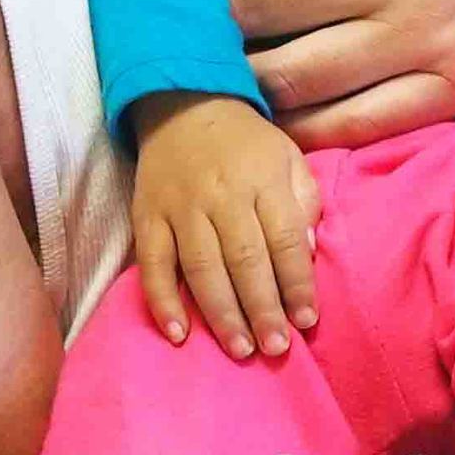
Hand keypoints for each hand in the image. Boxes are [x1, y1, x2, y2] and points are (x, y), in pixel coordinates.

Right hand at [130, 92, 321, 360]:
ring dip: (222, 314)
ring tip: (240, 350)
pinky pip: (152, 264)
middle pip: (245, 259)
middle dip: (263, 309)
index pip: (285, 239)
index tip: (307, 321)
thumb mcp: (288, 158)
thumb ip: (304, 202)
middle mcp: (221, 195)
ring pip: (201, 267)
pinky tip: (179, 334)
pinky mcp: (146, 217)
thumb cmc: (247, 144)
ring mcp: (180, 208)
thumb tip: (307, 253)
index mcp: (262, 180)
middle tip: (275, 349)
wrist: (184, 104)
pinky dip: (163, 301)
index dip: (297, 283)